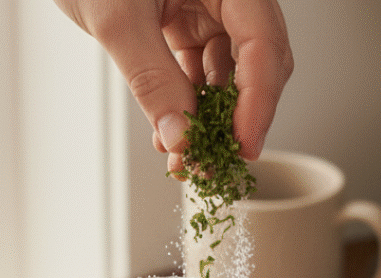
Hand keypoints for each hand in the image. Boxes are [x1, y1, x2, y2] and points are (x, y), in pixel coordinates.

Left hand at [55, 0, 292, 174]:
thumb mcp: (118, 19)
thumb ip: (152, 79)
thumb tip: (181, 138)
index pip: (262, 42)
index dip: (259, 100)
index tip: (243, 146)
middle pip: (256, 62)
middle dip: (236, 118)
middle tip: (215, 160)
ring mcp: (207, 8)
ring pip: (226, 76)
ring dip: (208, 121)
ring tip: (185, 156)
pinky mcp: (186, 24)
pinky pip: (198, 74)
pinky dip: (187, 106)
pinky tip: (172, 133)